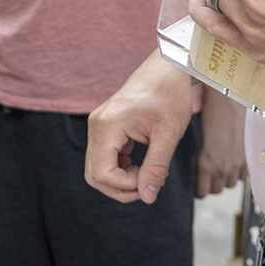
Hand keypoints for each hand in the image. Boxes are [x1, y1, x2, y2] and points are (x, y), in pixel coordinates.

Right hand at [85, 51, 193, 204]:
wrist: (167, 68)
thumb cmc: (170, 95)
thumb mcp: (168, 134)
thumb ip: (156, 167)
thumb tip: (147, 197)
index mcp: (108, 125)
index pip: (103, 173)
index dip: (126, 186)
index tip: (151, 180)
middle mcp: (96, 125)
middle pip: (94, 175)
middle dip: (120, 188)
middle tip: (148, 185)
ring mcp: (98, 126)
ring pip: (97, 169)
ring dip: (120, 181)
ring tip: (147, 175)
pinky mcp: (105, 127)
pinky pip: (103, 158)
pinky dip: (120, 169)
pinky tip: (141, 164)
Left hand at [196, 92, 246, 197]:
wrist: (236, 96)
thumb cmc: (215, 108)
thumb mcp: (200, 132)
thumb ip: (201, 152)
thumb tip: (198, 160)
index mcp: (208, 161)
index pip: (202, 191)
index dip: (199, 191)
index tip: (197, 188)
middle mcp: (225, 166)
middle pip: (217, 190)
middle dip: (211, 185)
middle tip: (207, 179)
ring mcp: (239, 163)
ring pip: (230, 184)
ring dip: (224, 179)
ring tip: (220, 171)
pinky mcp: (251, 157)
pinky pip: (244, 176)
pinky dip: (238, 173)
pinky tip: (233, 165)